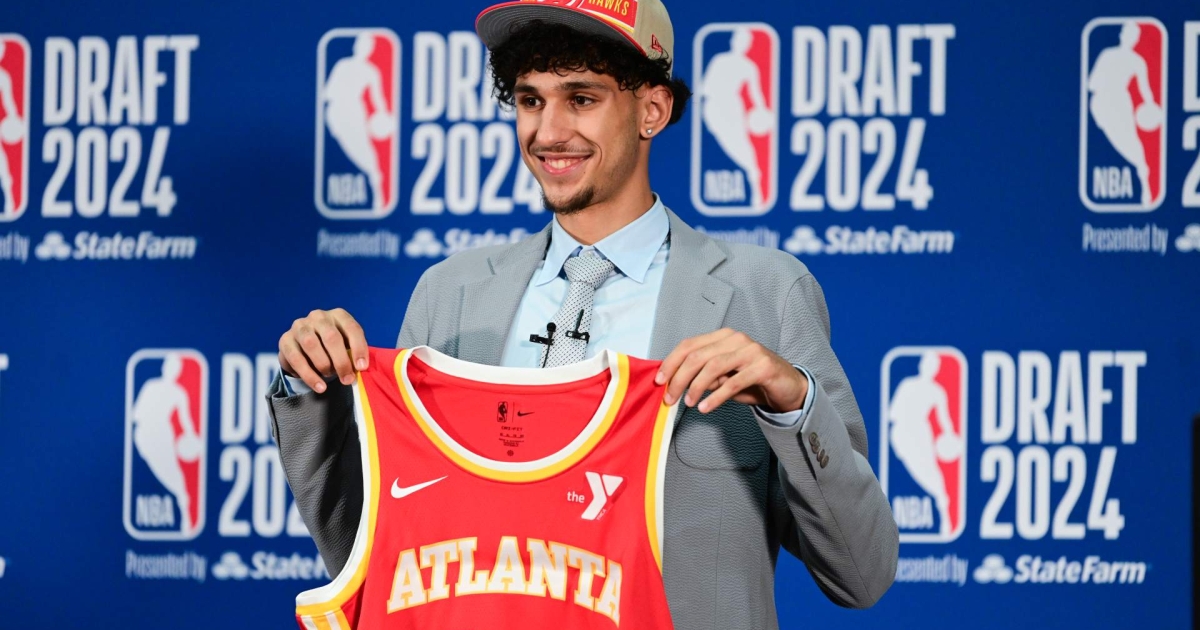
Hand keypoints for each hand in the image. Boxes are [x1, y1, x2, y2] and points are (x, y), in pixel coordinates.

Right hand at [278, 308, 368, 392]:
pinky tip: (319, 387)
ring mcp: (300, 326)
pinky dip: (309, 375)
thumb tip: (360, 369)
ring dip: (323, 365)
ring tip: (330, 376)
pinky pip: (296, 358)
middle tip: (347, 380)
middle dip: (341, 362)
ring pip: (311, 344)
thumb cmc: (333, 348)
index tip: (362, 367)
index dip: (359, 348)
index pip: (351, 328)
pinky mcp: (285, 340)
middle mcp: (318, 317)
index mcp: (338, 315)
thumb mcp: (346, 347)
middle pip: (331, 337)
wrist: (305, 349)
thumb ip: (353, 354)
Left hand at [656, 328, 808, 413]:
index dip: (671, 362)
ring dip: (695, 387)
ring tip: (688, 404)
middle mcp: (736, 339)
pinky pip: (733, 382)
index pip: (689, 345)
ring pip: (713, 367)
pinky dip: (716, 397)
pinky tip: (705, 408)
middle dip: (679, 378)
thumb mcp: (723, 378)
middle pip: (697, 356)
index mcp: (723, 336)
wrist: (787, 388)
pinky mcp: (763, 367)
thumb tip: (674, 384)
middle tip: (670, 398)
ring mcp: (751, 351)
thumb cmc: (752, 381)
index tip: (659, 381)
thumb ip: (702, 376)